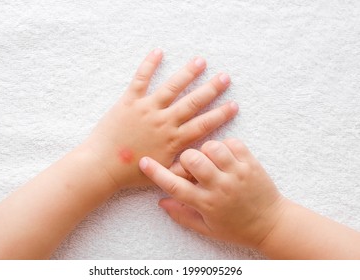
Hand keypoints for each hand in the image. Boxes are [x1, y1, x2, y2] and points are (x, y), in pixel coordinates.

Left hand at [82, 49, 237, 188]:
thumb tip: (202, 164)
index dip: (220, 114)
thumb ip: (184, 170)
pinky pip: (141, 79)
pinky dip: (149, 65)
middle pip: (192, 102)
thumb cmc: (131, 173)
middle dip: (211, 89)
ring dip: (187, 73)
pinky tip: (158, 52)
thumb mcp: (162, 175)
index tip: (234, 104)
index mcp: (173, 140)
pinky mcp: (129, 102)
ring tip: (200, 61)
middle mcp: (164, 122)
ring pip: (172, 87)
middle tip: (225, 77)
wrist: (102, 166)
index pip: (203, 124)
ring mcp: (147, 109)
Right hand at [139, 139, 285, 247]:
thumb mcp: (207, 229)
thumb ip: (182, 215)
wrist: (272, 225)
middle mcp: (221, 186)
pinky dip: (225, 145)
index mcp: (207, 204)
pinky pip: (233, 142)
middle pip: (192, 159)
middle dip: (186, 160)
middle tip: (192, 168)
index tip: (144, 162)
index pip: (176, 186)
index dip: (156, 173)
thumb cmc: (237, 228)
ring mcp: (237, 173)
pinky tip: (225, 157)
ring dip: (206, 151)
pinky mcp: (251, 163)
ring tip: (210, 161)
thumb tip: (161, 202)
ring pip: (212, 147)